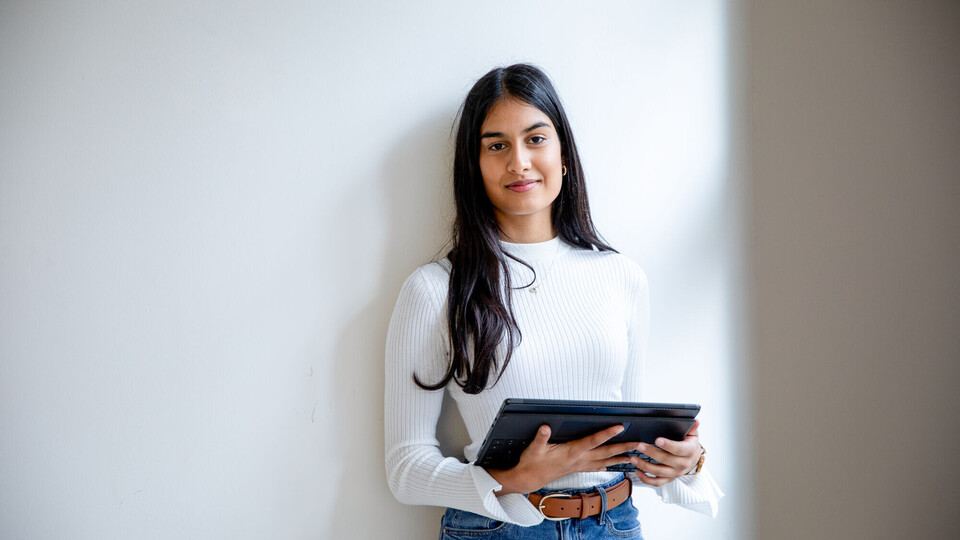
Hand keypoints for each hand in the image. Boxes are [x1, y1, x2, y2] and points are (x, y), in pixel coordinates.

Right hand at [486, 424, 639, 494]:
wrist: (529, 479)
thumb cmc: (532, 463)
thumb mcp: (533, 449)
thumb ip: (540, 438)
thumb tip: (545, 428)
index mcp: (571, 453)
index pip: (592, 441)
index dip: (606, 433)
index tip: (619, 427)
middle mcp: (579, 460)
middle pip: (605, 453)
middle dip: (622, 448)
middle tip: (638, 443)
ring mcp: (580, 465)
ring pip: (605, 461)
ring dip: (620, 458)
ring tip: (635, 455)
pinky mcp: (578, 468)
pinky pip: (598, 467)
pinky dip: (609, 465)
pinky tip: (616, 465)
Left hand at [629, 419, 702, 486]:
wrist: (692, 459)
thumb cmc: (689, 444)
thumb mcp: (692, 434)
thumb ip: (692, 427)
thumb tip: (695, 420)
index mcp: (689, 451)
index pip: (679, 449)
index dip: (668, 445)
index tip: (657, 440)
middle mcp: (682, 464)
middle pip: (666, 460)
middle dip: (651, 453)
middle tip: (639, 445)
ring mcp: (675, 473)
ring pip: (659, 472)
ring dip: (645, 465)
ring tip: (633, 458)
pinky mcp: (668, 479)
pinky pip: (656, 482)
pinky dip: (646, 479)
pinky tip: (637, 471)